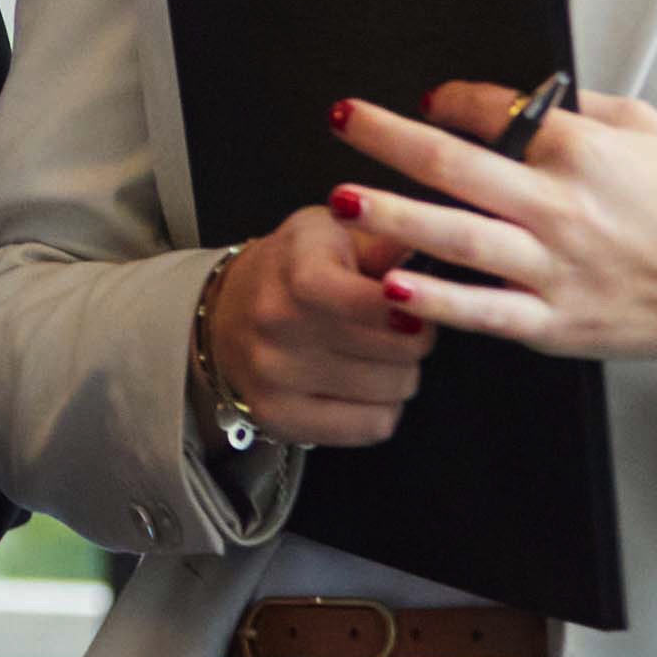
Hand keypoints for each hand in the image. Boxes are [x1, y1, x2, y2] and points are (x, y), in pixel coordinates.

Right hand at [204, 200, 439, 449]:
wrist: (226, 310)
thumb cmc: (297, 265)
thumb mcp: (336, 228)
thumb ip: (385, 233)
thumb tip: (429, 236)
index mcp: (298, 271)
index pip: (378, 303)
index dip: (412, 306)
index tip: (412, 301)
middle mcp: (278, 325)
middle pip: (399, 351)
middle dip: (415, 338)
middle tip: (398, 327)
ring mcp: (274, 377)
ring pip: (393, 391)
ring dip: (401, 374)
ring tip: (377, 354)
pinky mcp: (278, 419)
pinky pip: (373, 427)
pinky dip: (382, 408)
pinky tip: (363, 387)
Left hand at [332, 85, 656, 378]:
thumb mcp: (649, 128)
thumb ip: (578, 109)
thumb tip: (511, 98)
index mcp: (584, 152)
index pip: (495, 114)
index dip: (449, 101)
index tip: (427, 102)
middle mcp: (563, 208)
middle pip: (456, 166)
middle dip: (389, 140)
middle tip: (342, 120)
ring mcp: (556, 270)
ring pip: (456, 239)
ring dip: (391, 217)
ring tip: (339, 201)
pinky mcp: (556, 324)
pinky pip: (483, 311)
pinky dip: (435, 301)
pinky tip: (391, 288)